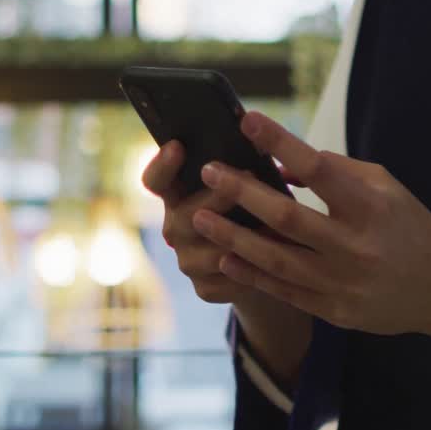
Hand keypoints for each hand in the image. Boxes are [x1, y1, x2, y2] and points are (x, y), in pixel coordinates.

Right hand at [142, 140, 263, 305]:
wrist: (265, 258)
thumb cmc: (255, 207)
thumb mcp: (247, 185)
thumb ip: (241, 170)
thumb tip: (261, 141)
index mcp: (178, 195)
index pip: (156, 180)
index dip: (162, 165)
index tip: (178, 146)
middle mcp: (176, 228)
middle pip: (186, 215)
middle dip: (219, 196)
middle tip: (249, 175)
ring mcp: (187, 260)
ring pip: (212, 251)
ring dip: (243, 237)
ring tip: (274, 223)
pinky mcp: (205, 288)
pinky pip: (228, 278)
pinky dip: (252, 268)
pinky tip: (272, 259)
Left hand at [191, 112, 430, 335]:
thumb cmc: (409, 225)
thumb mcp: (385, 186)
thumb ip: (337, 170)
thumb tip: (282, 160)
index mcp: (372, 206)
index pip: (319, 168)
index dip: (281, 142)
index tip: (248, 121)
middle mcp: (357, 245)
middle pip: (287, 217)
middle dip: (241, 192)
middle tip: (208, 171)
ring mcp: (345, 282)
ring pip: (276, 259)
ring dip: (234, 237)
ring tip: (200, 217)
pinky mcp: (336, 310)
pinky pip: (284, 291)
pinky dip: (251, 274)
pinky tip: (225, 258)